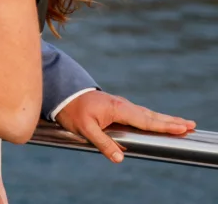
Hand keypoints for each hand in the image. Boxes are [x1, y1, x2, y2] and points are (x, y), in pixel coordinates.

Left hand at [55, 90, 196, 162]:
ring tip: (180, 123)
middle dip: (171, 121)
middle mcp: (122, 105)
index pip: (145, 120)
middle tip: (191, 125)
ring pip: (146, 113)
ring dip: (163, 118)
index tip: (181, 127)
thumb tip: (120, 158)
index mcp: (117, 109)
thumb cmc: (73, 111)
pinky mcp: (117, 106)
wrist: (63, 94)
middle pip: (151, 115)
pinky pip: (139, 113)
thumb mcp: (84, 129)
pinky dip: (151, 117)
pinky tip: (156, 121)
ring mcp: (120, 104)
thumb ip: (102, 143)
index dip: (163, 125)